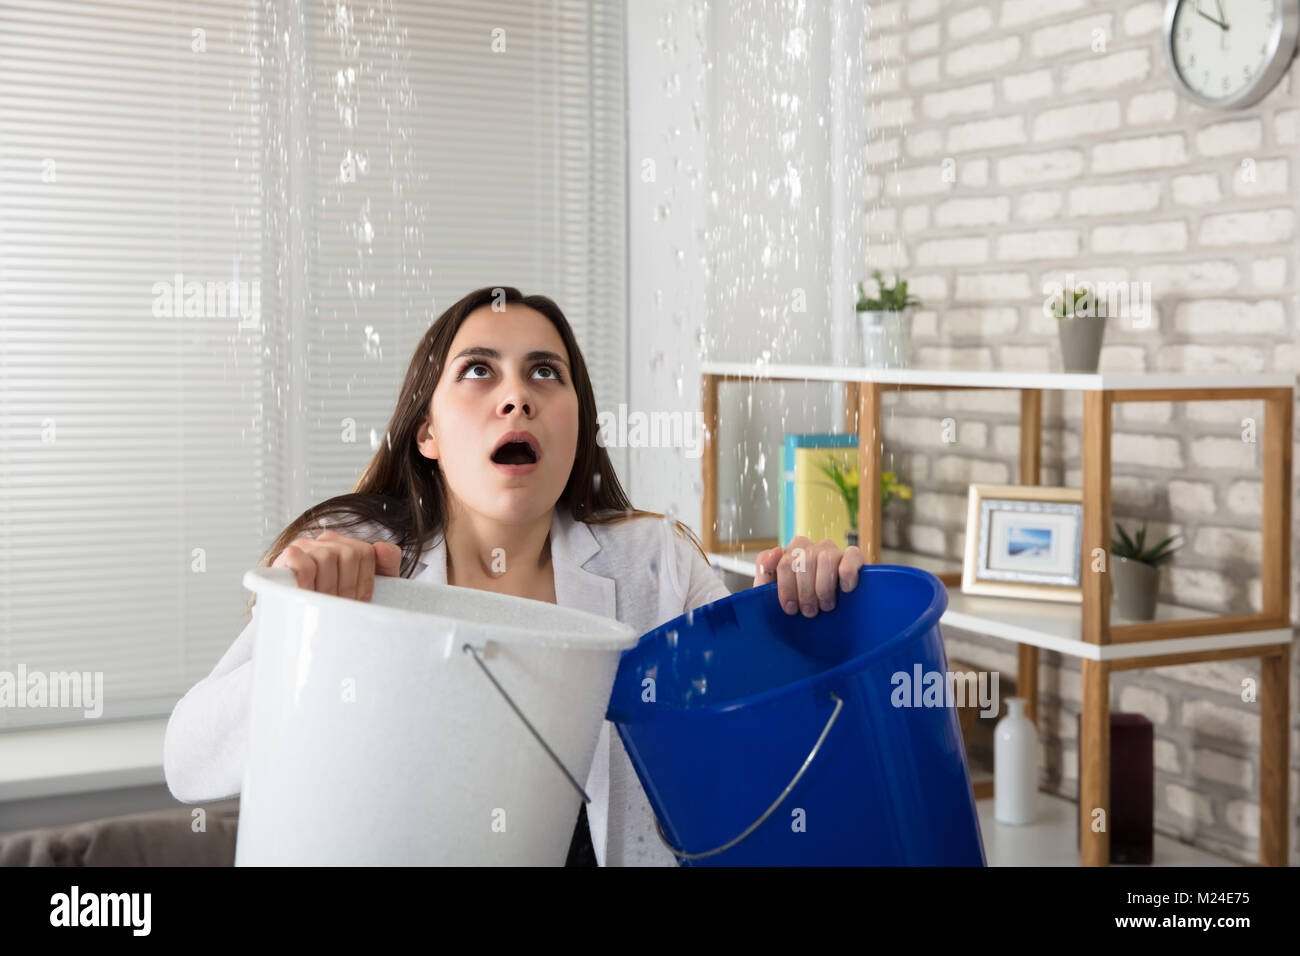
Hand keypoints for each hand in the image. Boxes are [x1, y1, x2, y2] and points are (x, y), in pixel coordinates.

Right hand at [272, 530, 403, 601]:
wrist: (298, 618)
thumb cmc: (336, 601)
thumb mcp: (367, 586)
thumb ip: (386, 564)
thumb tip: (383, 547)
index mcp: (346, 545)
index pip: (365, 552)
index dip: (366, 580)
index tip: (361, 601)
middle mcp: (327, 541)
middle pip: (349, 554)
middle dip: (348, 587)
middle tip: (342, 606)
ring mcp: (306, 546)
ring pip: (327, 557)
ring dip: (328, 588)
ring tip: (325, 604)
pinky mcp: (287, 556)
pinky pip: (304, 564)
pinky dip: (309, 582)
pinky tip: (308, 595)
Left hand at [752, 536, 863, 616]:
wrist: (828, 620)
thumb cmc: (798, 603)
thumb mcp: (773, 592)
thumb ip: (765, 570)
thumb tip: (777, 549)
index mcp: (790, 554)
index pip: (783, 562)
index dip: (787, 589)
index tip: (791, 609)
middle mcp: (810, 548)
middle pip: (804, 561)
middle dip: (805, 592)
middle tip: (810, 612)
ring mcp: (832, 550)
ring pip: (825, 559)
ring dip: (824, 587)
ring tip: (826, 605)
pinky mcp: (854, 556)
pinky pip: (851, 555)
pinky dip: (847, 573)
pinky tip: (845, 589)